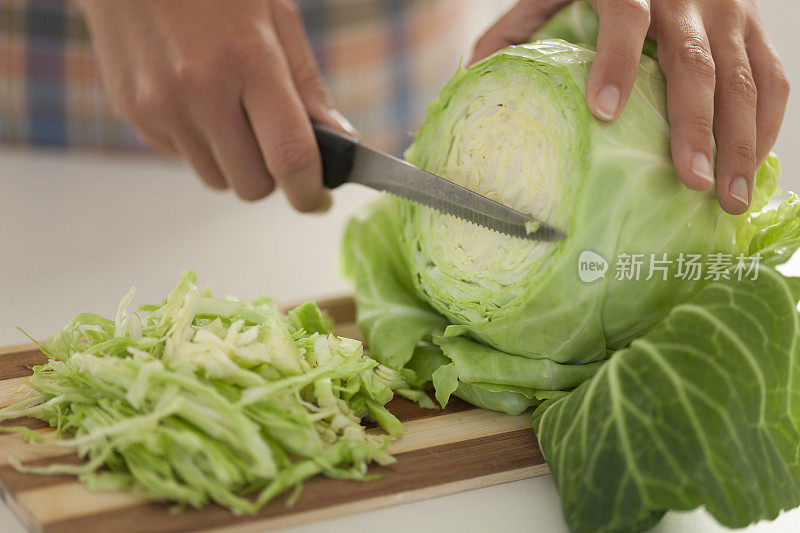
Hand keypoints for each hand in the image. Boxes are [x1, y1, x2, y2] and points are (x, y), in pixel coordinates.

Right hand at [77, 0, 356, 211]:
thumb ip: (308, 85)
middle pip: (252, 185)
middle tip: (273, 138)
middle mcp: (198, 89)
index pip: (289, 157)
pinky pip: (184, 158)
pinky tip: (196, 98)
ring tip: (230, 108)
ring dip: (234, 161)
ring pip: (216, 179)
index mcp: (247, 58)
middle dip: (271, 173)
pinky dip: (201, 144)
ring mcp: (158, 106)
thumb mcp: (276, 15)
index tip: (319, 199)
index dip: (310, 192)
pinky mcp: (133, 115)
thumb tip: (339, 141)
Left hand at [471, 0, 789, 214]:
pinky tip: (751, 165)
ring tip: (728, 197)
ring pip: (745, 77)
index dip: (617, 62)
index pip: (626, 18)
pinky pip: (770, 77)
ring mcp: (727, 10)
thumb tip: (473, 78)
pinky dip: (765, 124)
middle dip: (695, 127)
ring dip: (739, 140)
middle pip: (696, 62)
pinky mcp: (751, 28)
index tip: (604, 111)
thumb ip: (516, 29)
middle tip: (692, 182)